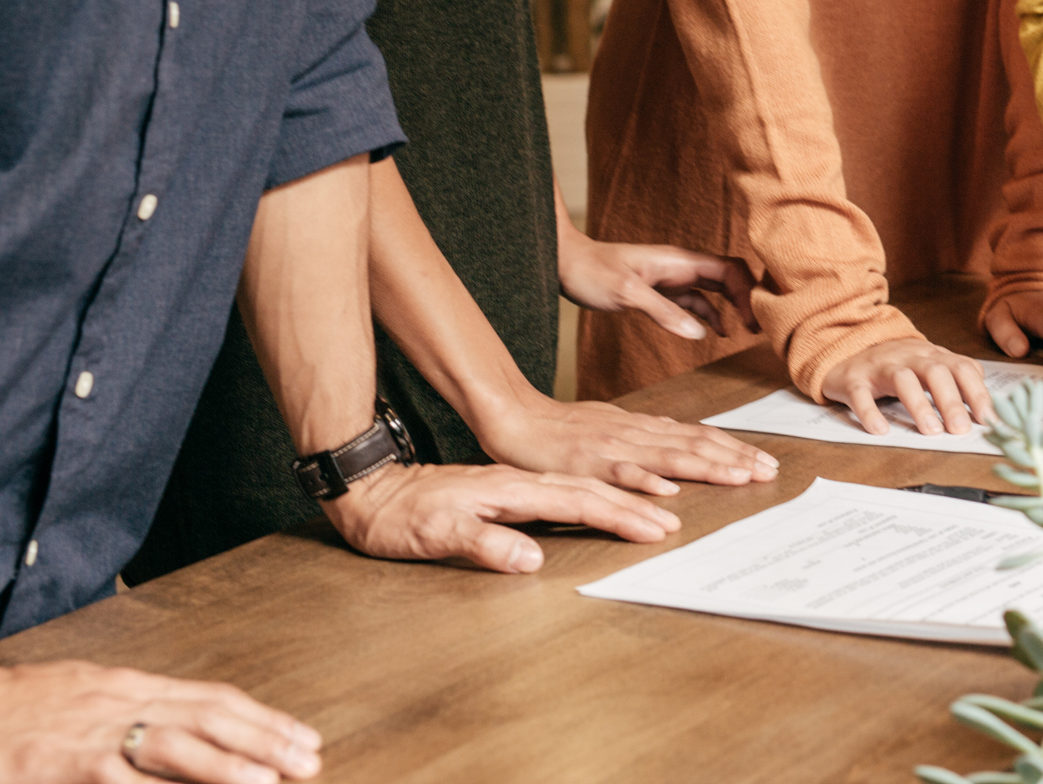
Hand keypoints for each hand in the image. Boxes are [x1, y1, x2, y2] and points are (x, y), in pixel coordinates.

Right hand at [0, 659, 318, 783]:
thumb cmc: (17, 705)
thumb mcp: (88, 693)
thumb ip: (136, 709)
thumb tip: (188, 727)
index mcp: (130, 687)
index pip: (212, 700)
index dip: (262, 720)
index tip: (301, 738)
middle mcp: (121, 706)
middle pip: (208, 720)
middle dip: (264, 742)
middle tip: (308, 761)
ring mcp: (94, 738)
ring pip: (174, 747)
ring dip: (225, 766)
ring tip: (267, 781)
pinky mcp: (65, 768)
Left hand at [321, 462, 680, 573]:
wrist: (369, 488)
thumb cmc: (398, 515)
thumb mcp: (433, 535)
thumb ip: (483, 544)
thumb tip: (531, 559)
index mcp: (510, 491)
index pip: (577, 503)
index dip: (619, 517)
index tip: (654, 530)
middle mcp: (519, 484)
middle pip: (592, 492)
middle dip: (637, 507)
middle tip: (673, 524)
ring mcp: (515, 485)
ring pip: (583, 487)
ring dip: (624, 497)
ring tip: (659, 508)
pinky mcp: (508, 491)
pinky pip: (566, 489)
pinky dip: (598, 493)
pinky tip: (610, 496)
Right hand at [472, 390, 778, 492]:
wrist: (515, 418)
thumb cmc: (561, 429)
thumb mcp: (612, 427)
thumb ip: (644, 437)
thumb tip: (677, 443)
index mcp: (641, 428)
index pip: (696, 436)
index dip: (733, 448)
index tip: (763, 461)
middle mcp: (634, 434)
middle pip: (692, 444)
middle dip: (733, 458)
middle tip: (767, 471)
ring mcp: (611, 447)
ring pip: (666, 457)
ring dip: (705, 467)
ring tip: (738, 477)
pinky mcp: (586, 463)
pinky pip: (618, 473)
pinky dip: (645, 480)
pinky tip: (668, 490)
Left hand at [558, 233, 754, 339]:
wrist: (564, 264)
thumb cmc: (591, 272)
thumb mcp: (626, 293)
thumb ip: (663, 312)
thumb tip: (699, 333)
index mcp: (679, 261)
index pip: (729, 269)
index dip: (747, 292)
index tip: (753, 319)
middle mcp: (681, 266)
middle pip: (730, 276)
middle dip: (749, 297)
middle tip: (760, 326)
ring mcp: (673, 277)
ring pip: (716, 288)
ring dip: (734, 306)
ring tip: (747, 330)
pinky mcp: (662, 290)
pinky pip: (697, 300)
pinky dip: (711, 314)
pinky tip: (717, 331)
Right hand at [821, 338, 993, 435]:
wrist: (846, 349)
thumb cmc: (896, 365)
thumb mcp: (928, 365)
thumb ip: (957, 378)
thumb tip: (988, 408)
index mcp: (931, 355)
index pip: (961, 367)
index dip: (977, 392)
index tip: (989, 419)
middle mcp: (908, 357)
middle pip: (935, 371)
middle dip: (951, 401)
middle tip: (961, 430)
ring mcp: (880, 366)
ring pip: (902, 379)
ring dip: (919, 405)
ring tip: (931, 431)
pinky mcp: (853, 379)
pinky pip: (860, 394)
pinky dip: (870, 412)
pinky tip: (880, 430)